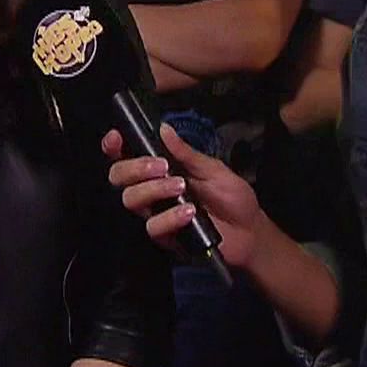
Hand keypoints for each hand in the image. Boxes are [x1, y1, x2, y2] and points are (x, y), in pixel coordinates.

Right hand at [102, 122, 272, 270]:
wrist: (250, 231)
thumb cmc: (232, 198)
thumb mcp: (213, 169)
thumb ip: (187, 153)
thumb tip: (164, 129)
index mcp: (161, 170)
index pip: (127, 157)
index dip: (115, 147)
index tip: (117, 138)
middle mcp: (153, 191)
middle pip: (119, 177)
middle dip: (134, 167)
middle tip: (161, 166)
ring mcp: (157, 213)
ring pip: (131, 200)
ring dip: (153, 190)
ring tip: (181, 187)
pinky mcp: (165, 237)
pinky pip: (153, 226)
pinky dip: (170, 216)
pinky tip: (190, 212)